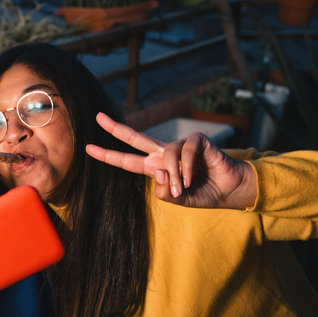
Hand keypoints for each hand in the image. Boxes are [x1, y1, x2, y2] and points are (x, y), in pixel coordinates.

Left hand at [87, 113, 256, 209]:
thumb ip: (163, 190)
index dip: (108, 155)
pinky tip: (192, 179)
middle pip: (135, 138)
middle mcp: (162, 153)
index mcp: (154, 167)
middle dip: (115, 128)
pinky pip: (185, 153)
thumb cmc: (202, 193)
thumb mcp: (177, 199)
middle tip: (97, 117)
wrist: (229, 189)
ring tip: (184, 188)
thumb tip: (158, 172)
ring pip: (166, 158)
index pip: (126, 161)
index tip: (88, 148)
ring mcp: (179, 146)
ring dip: (175, 177)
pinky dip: (186, 169)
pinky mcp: (196, 140)